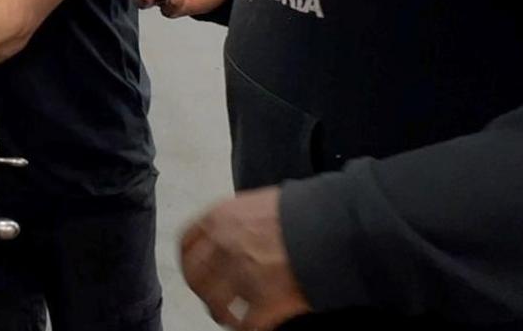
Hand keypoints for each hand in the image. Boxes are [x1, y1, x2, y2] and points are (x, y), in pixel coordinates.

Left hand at [180, 187, 310, 329]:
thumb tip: (228, 240)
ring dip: (224, 313)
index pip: (187, 245)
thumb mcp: (259, 203)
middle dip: (203, 291)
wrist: (336, 225)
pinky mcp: (264, 302)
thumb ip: (236, 222)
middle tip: (214, 299)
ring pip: (216, 305)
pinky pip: (246, 323)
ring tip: (233, 317)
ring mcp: (242, 275)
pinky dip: (248, 326)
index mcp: (220, 218)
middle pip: (195, 278)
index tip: (195, 272)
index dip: (189, 262)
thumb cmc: (303, 211)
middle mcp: (224, 246)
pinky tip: (255, 323)